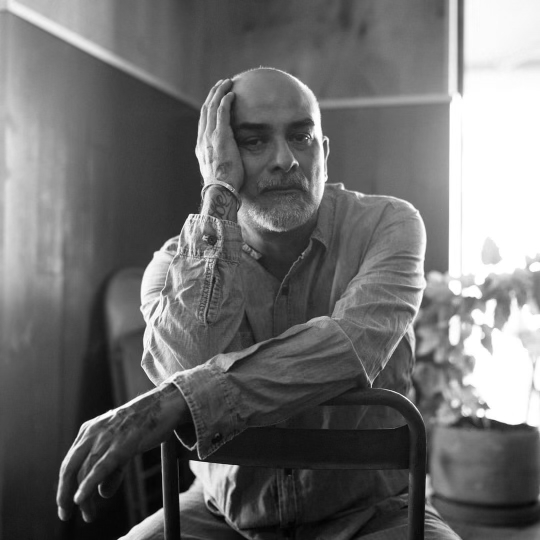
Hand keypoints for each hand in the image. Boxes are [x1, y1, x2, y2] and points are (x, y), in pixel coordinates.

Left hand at [56, 383, 188, 522]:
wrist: (164, 404)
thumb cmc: (145, 424)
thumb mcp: (124, 446)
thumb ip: (112, 469)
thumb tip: (102, 493)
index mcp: (89, 430)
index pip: (69, 462)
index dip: (65, 486)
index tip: (67, 504)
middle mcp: (92, 433)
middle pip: (69, 468)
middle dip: (63, 494)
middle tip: (65, 515)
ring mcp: (106, 438)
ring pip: (84, 472)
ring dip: (82, 499)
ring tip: (89, 515)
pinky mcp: (121, 445)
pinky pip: (100, 468)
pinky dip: (87, 485)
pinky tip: (80, 498)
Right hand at [196, 79, 243, 191]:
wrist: (219, 190)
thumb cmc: (223, 186)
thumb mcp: (219, 172)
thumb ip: (222, 162)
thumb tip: (230, 163)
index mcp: (201, 147)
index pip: (204, 122)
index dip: (209, 108)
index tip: (216, 99)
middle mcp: (203, 139)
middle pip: (205, 110)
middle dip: (212, 95)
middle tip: (221, 85)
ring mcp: (210, 137)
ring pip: (212, 107)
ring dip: (219, 93)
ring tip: (227, 83)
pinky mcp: (220, 136)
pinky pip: (221, 112)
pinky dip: (225, 100)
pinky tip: (232, 93)